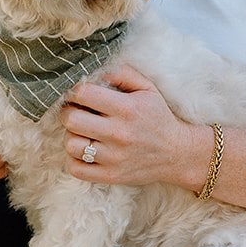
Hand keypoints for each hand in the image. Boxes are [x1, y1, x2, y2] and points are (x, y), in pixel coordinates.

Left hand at [62, 64, 188, 185]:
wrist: (177, 154)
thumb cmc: (158, 117)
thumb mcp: (147, 89)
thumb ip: (123, 73)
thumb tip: (96, 70)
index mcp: (127, 108)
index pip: (83, 94)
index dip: (74, 91)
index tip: (78, 94)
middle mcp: (119, 133)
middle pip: (71, 120)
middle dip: (68, 112)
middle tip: (75, 112)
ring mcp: (114, 157)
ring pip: (71, 145)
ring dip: (71, 136)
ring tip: (82, 133)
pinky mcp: (111, 176)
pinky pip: (75, 169)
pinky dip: (74, 159)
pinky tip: (85, 151)